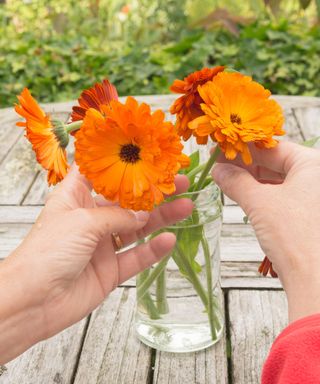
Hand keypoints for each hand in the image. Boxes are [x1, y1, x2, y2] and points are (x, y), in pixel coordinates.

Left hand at [0, 165, 192, 362]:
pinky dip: (153, 250)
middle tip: (179, 183)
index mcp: (76, 198)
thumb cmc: (47, 252)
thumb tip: (144, 215)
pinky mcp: (110, 270)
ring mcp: (101, 245)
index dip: (122, 165)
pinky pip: (136, 257)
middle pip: (127, 202)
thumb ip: (117, 217)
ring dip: (161, 219)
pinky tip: (169, 240)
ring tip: (186, 207)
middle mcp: (90, 219)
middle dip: (152, 192)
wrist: (33, 301)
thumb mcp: (83, 222)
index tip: (146, 157)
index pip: (101, 175)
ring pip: (137, 229)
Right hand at [212, 142, 319, 321]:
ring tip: (227, 181)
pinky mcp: (310, 215)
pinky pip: (283, 197)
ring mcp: (315, 197)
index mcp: (314, 165)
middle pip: (276, 164)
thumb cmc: (295, 236)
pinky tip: (244, 196)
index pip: (273, 149)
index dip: (243, 150)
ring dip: (252, 181)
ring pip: (278, 181)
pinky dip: (262, 196)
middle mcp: (318, 178)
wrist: (316, 281)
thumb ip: (236, 181)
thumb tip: (218, 170)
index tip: (221, 152)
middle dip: (246, 166)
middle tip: (220, 167)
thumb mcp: (260, 203)